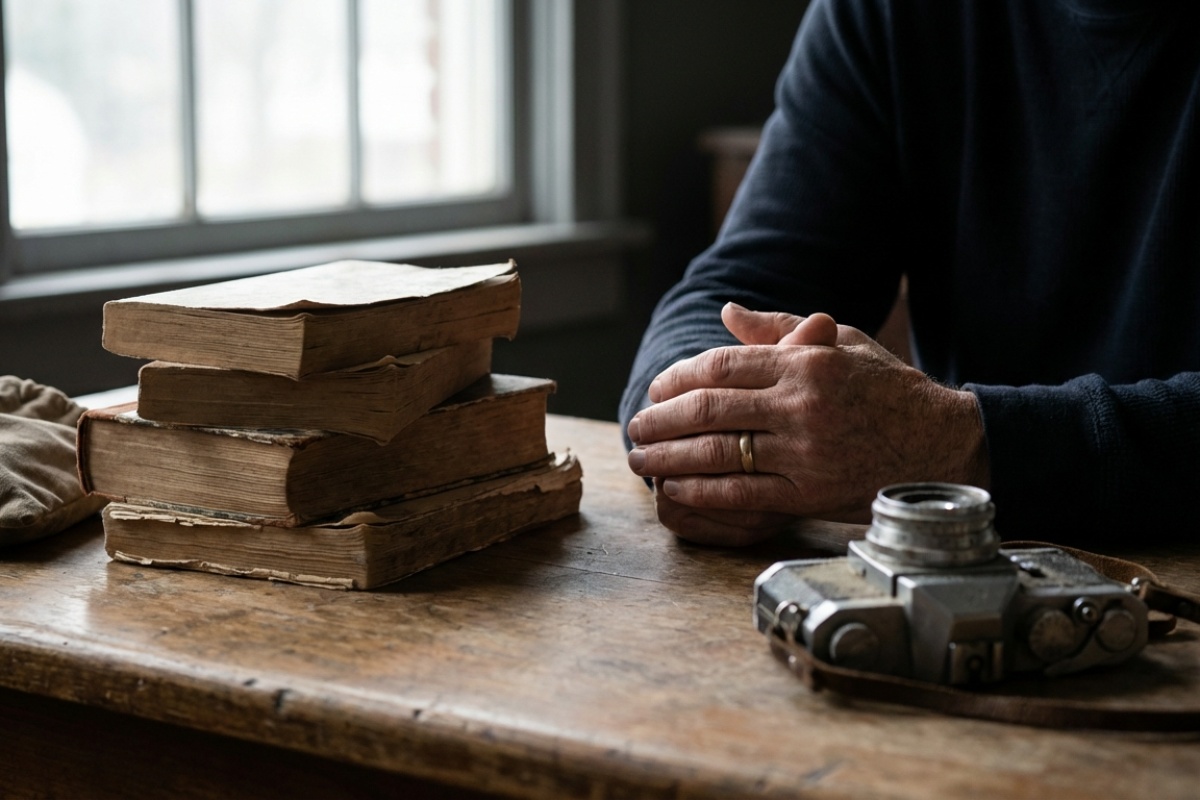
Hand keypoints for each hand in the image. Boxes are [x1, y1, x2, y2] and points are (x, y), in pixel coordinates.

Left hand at [627, 304, 988, 542]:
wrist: (943, 445)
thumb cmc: (889, 390)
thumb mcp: (842, 343)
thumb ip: (780, 329)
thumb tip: (727, 312)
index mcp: (807, 363)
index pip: (723, 366)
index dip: (678, 378)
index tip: (655, 389)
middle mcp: (802, 406)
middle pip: (710, 409)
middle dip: (662, 419)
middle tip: (635, 426)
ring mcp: (806, 453)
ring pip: (719, 454)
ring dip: (669, 457)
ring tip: (641, 459)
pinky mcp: (810, 494)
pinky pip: (741, 495)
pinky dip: (701, 492)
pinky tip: (675, 489)